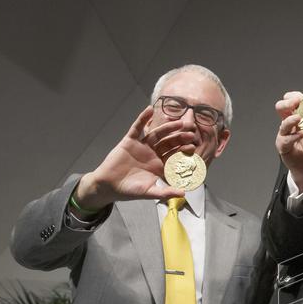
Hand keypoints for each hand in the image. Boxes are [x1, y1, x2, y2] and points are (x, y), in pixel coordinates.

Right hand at [73, 106, 195, 210]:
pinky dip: (143, 118)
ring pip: (157, 134)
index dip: (183, 152)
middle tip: (191, 134)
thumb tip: (184, 193)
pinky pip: (137, 128)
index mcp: (160, 165)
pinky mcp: (130, 141)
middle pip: (169, 143)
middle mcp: (153, 154)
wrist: (109, 186)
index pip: (174, 156)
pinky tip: (149, 110)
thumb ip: (166, 192)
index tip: (194, 148)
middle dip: (180, 138)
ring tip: (178, 122)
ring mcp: (142, 146)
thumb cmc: (129, 191)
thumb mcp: (150, 192)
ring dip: (167, 128)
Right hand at [274, 91, 302, 192]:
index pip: (294, 101)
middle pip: (281, 107)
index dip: (296, 96)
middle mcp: (291, 124)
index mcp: (300, 118)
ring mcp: (286, 135)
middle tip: (296, 102)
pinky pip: (284, 140)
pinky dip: (292, 137)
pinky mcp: (283, 147)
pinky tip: (299, 136)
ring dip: (291, 119)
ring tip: (299, 118)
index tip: (302, 97)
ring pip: (282, 123)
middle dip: (287, 102)